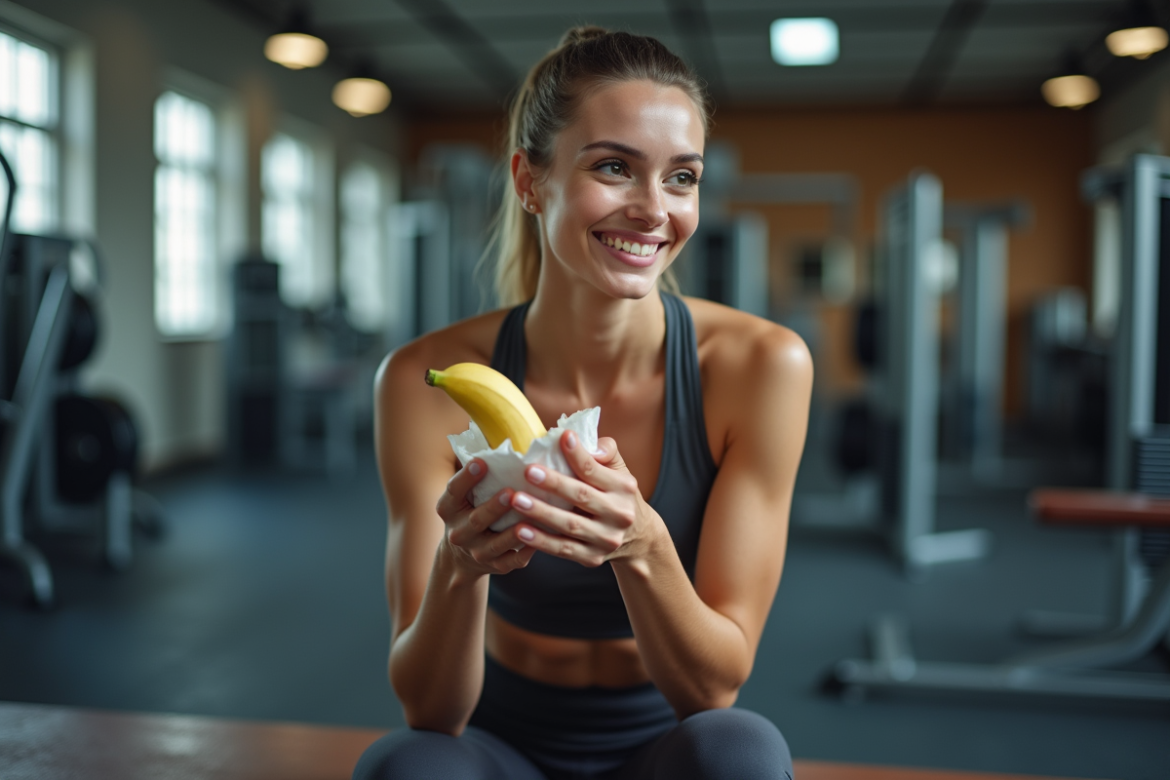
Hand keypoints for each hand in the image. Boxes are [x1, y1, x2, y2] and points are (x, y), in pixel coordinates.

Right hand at [436, 459, 536, 577]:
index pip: (454, 491)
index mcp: (449, 508)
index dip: (466, 478)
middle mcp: (459, 532)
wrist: (461, 557)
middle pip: (476, 520)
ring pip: (495, 544)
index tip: (481, 462)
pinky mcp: (495, 567)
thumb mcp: (463, 496)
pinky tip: (539, 540)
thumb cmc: (471, 510)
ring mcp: (476, 552)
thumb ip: (477, 475)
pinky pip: (511, 561)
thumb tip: (504, 437)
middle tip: (510, 492)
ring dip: (511, 533)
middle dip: (493, 507)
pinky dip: (525, 552)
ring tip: (528, 520)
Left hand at [507, 432, 664, 567]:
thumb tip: (584, 442)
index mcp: (624, 488)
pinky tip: (521, 531)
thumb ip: (606, 451)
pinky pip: (563, 549)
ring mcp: (606, 539)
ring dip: (541, 513)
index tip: (561, 438)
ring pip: (570, 525)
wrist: (636, 537)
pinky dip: (541, 541)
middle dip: (554, 483)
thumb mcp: (619, 471)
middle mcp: (619, 514)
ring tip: (517, 501)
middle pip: (582, 496)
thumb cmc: (616, 494)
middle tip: (528, 471)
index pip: (596, 470)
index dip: (578, 455)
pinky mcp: (593, 558)